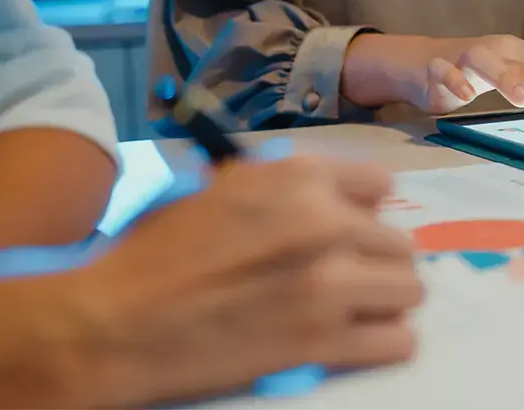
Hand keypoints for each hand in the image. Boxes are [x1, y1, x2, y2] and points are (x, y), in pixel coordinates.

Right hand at [54, 156, 421, 407]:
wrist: (114, 322)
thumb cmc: (157, 253)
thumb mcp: (223, 189)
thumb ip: (286, 189)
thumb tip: (333, 199)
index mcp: (298, 177)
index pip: (381, 185)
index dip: (365, 210)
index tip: (351, 230)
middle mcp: (325, 222)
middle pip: (398, 242)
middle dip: (375, 261)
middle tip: (347, 279)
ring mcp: (329, 283)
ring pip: (409, 290)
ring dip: (387, 302)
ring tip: (358, 312)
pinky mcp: (324, 341)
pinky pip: (398, 342)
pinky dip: (386, 344)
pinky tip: (361, 342)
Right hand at [344, 33, 523, 130]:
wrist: (416, 63)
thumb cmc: (471, 76)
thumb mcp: (509, 82)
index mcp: (520, 54)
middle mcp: (498, 51)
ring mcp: (465, 56)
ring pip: (490, 64)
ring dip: (507, 80)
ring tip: (523, 100)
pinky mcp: (435, 67)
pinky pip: (444, 72)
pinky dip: (454, 81)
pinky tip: (463, 95)